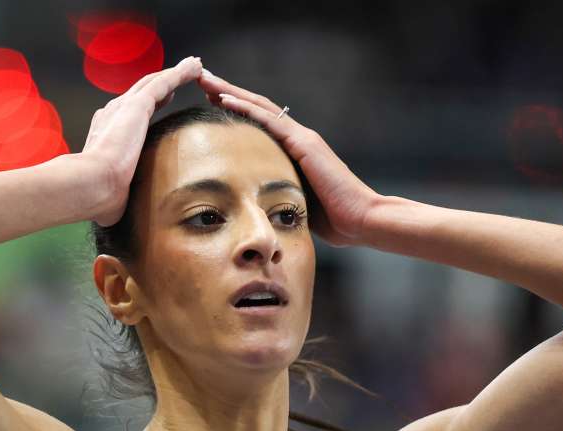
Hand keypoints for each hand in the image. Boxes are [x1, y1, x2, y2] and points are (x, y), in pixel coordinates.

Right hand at [81, 56, 203, 226]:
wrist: (90, 186)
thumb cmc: (98, 197)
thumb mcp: (113, 193)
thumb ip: (118, 193)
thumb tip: (115, 212)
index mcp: (107, 132)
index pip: (133, 111)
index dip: (151, 101)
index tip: (165, 97)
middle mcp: (113, 114)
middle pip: (144, 91)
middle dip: (163, 81)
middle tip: (182, 73)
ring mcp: (124, 107)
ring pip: (156, 82)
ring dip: (176, 72)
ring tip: (195, 64)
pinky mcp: (136, 106)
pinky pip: (164, 82)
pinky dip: (180, 73)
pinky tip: (195, 66)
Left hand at [197, 68, 377, 246]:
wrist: (361, 220)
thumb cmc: (333, 220)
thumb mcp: (295, 204)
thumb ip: (277, 195)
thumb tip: (253, 206)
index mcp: (295, 150)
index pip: (260, 123)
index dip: (236, 110)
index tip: (210, 100)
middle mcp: (298, 137)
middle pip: (256, 107)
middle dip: (227, 92)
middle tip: (201, 78)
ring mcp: (302, 138)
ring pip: (259, 106)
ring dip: (230, 92)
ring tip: (205, 79)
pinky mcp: (304, 144)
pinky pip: (269, 120)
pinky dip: (245, 108)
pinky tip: (224, 99)